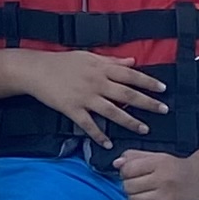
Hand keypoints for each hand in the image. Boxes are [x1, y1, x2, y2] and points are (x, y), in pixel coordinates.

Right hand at [18, 51, 167, 148]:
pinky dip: (98, 135)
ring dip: (130, 121)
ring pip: (112, 112)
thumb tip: (133, 61)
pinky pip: (88, 124)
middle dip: (147, 103)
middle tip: (163, 110)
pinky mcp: (72, 109)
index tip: (163, 89)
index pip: (130, 75)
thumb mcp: (88, 56)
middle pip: (127, 95)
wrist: (35, 70)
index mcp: (101, 69)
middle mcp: (96, 83)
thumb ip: (111, 61)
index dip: (148, 82)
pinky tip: (108, 143)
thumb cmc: (61, 62)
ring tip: (144, 129)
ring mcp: (85, 98)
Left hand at [113, 150, 198, 199]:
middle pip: (129, 186)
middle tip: (137, 185)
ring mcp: (167, 197)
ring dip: (133, 198)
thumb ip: (134, 156)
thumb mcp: (157, 156)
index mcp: (159, 163)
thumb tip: (116, 163)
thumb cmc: (177, 168)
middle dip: (128, 186)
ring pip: (134, 199)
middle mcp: (163, 180)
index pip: (128, 169)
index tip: (129, 174)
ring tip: (142, 194)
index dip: (124, 172)